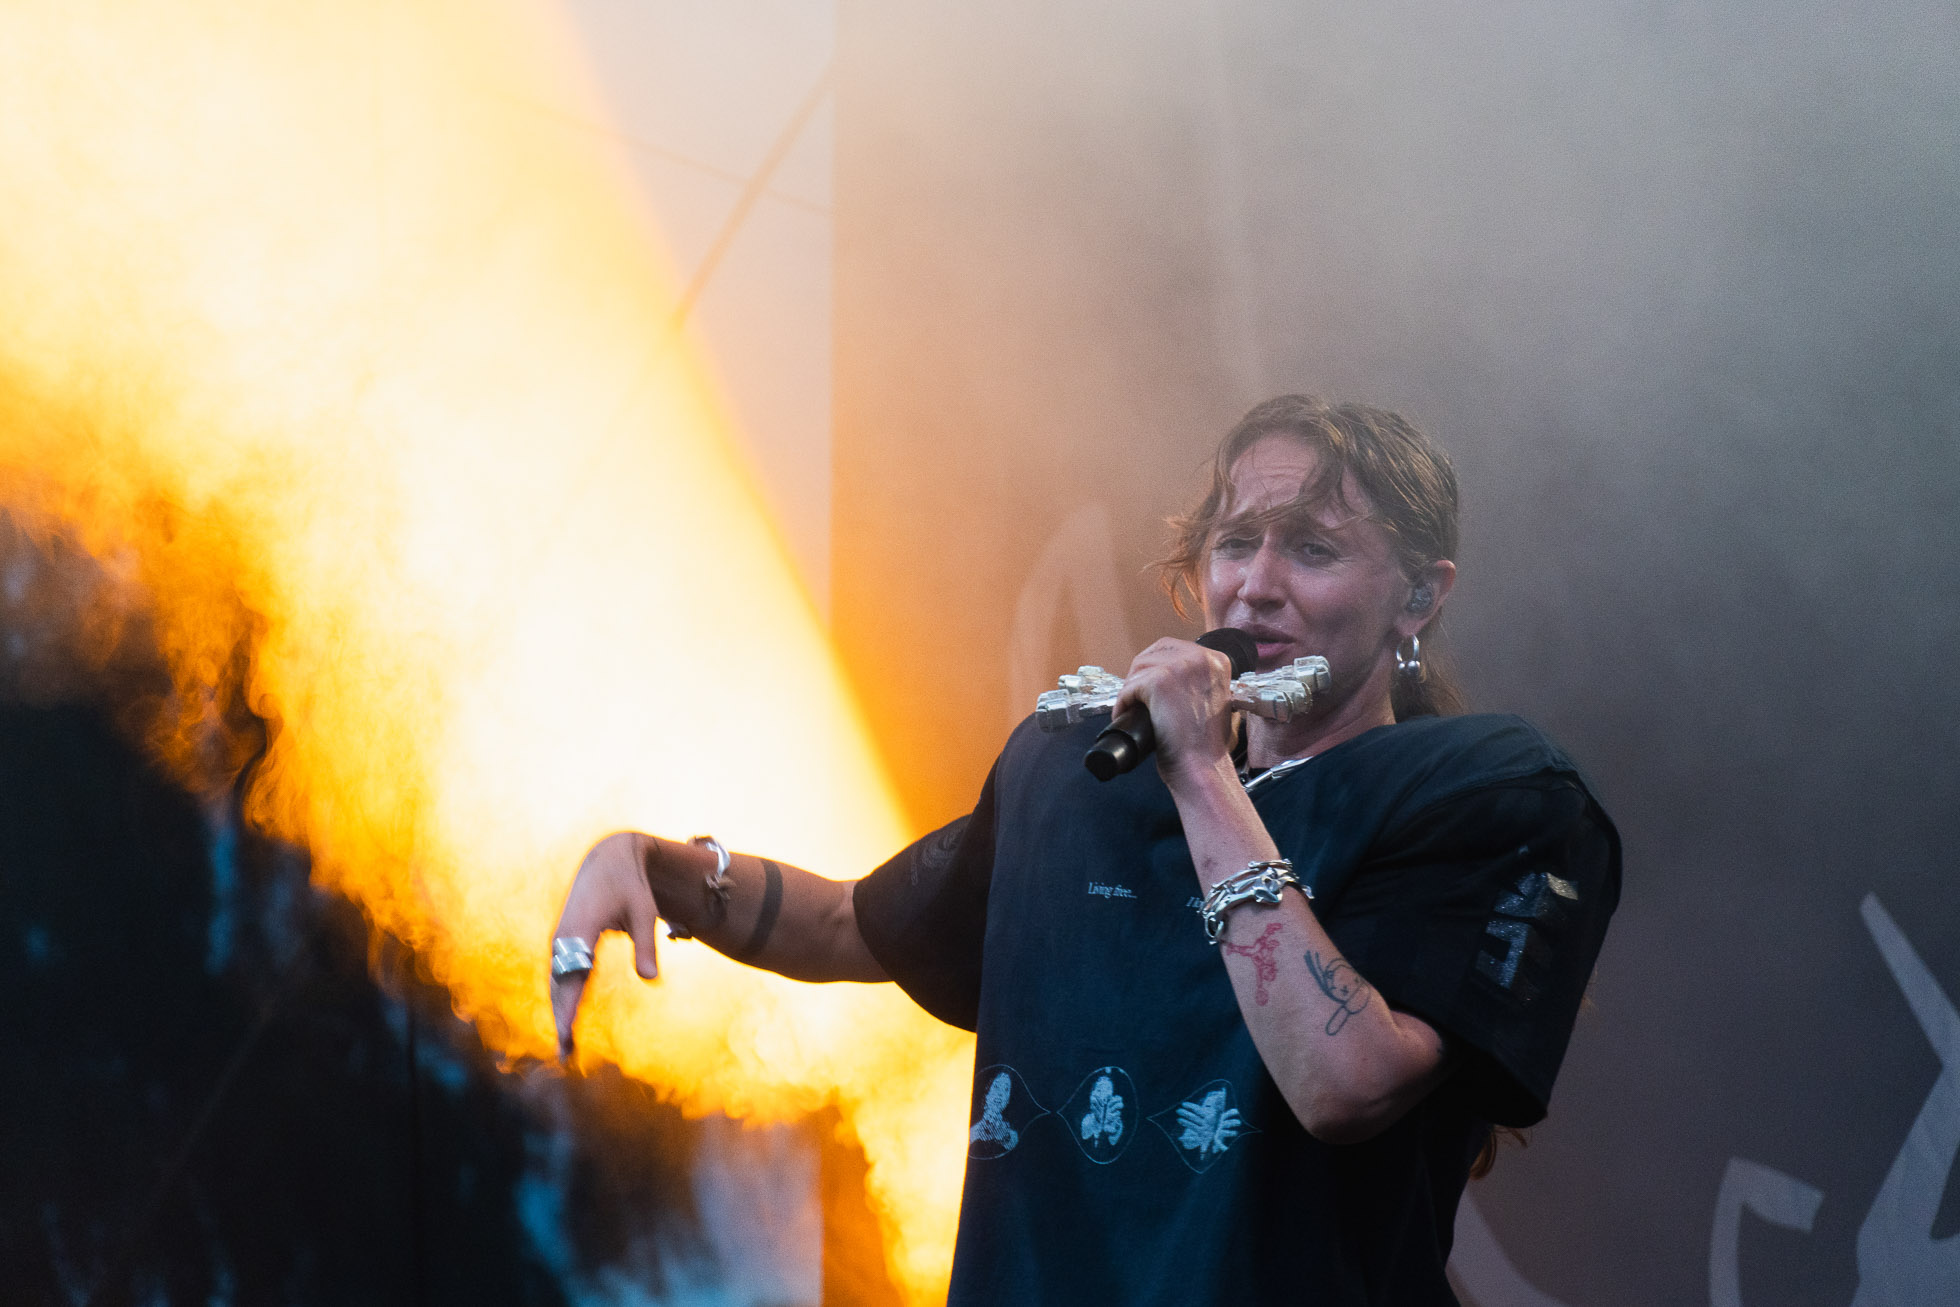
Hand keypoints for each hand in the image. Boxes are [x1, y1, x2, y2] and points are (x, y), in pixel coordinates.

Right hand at [549, 831, 663, 1059]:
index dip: (568, 1010)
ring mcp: (560, 937)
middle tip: (566, 1055)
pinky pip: (559, 973)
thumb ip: (646, 946)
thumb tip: (651, 980)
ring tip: (565, 1044)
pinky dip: (561, 995)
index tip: (567, 1037)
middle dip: (560, 1020)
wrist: (610, 856)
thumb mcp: (644, 913)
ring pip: (556, 982)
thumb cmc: (631, 885)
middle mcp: (563, 937)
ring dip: (558, 1011)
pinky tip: (567, 1014)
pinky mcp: (564, 938)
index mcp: (580, 931)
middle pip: (558, 986)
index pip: (572, 979)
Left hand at [1110, 637, 1236, 780]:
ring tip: (1132, 710)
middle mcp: (1201, 658)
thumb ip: (1200, 683)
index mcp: (1217, 661)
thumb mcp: (1215, 701)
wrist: (1202, 768)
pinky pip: (1128, 687)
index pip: (1175, 648)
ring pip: (1139, 668)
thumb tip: (1173, 678)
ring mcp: (1180, 667)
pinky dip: (1122, 703)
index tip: (1150, 686)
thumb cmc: (1206, 745)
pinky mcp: (1159, 682)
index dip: (1157, 666)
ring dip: (1131, 689)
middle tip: (1137, 698)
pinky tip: (1125, 716)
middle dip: (1141, 673)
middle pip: (1155, 652)